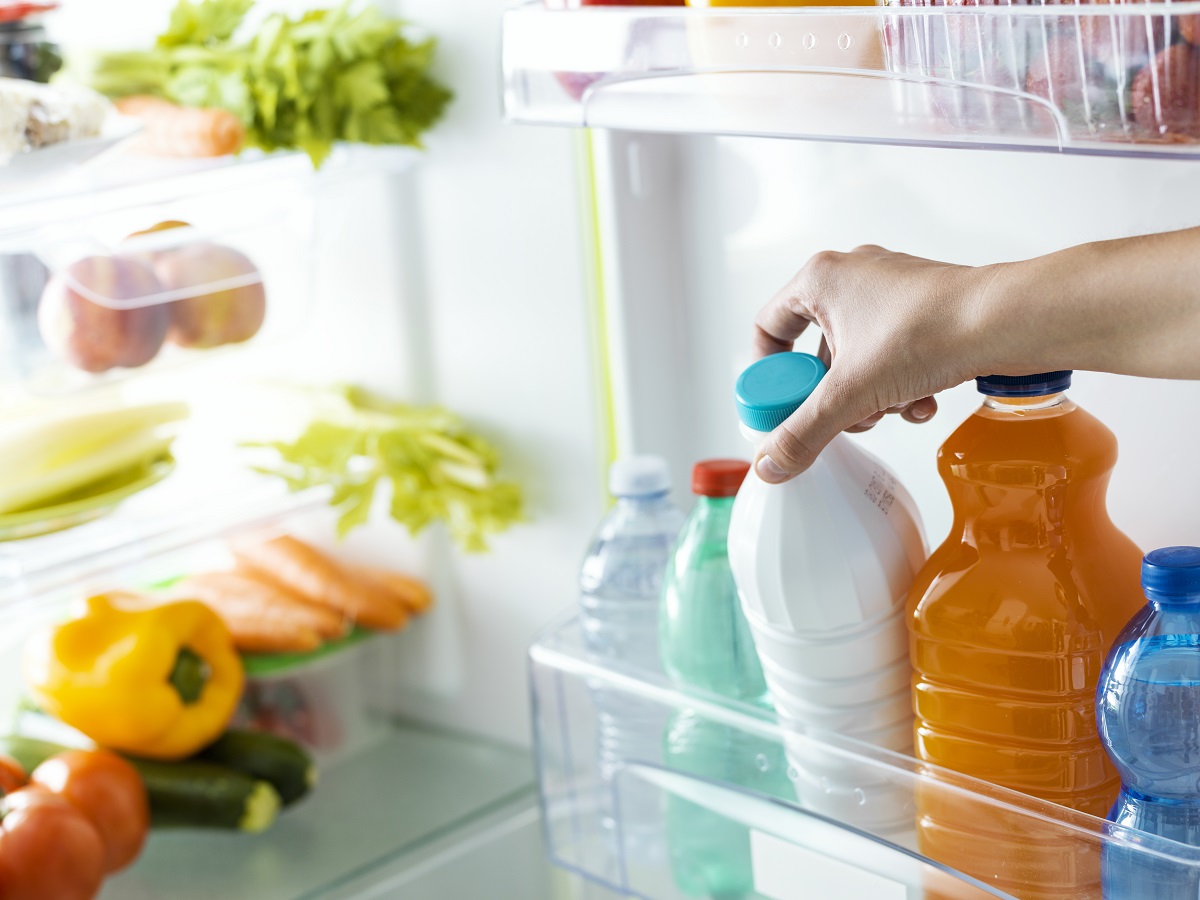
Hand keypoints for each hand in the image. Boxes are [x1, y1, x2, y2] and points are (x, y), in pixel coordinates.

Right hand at [751, 245, 994, 483]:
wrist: (1005, 321)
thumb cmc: (930, 331)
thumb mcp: (851, 394)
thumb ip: (804, 433)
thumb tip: (771, 464)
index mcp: (820, 280)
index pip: (769, 326)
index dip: (769, 373)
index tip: (781, 405)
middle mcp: (853, 276)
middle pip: (818, 352)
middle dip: (833, 395)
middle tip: (843, 417)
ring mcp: (890, 289)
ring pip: (858, 357)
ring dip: (871, 395)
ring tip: (891, 409)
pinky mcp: (921, 308)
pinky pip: (892, 353)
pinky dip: (901, 384)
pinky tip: (919, 402)